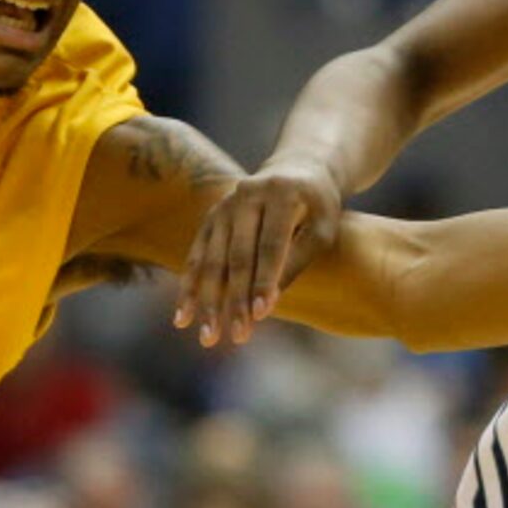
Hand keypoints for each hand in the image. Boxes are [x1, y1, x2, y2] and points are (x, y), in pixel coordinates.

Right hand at [175, 159, 344, 348]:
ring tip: (208, 336)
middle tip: (237, 337)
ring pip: (212, 260)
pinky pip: (197, 256)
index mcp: (280, 194)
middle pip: (237, 256)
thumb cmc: (318, 207)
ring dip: (208, 301)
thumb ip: (297, 260)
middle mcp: (246, 196)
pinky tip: (184, 316)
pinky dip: (190, 287)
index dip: (265, 280)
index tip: (261, 315)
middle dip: (235, 300)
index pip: (271, 244)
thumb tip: (266, 306)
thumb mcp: (322, 229)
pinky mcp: (211, 218)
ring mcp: (224, 206)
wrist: (298, 170)